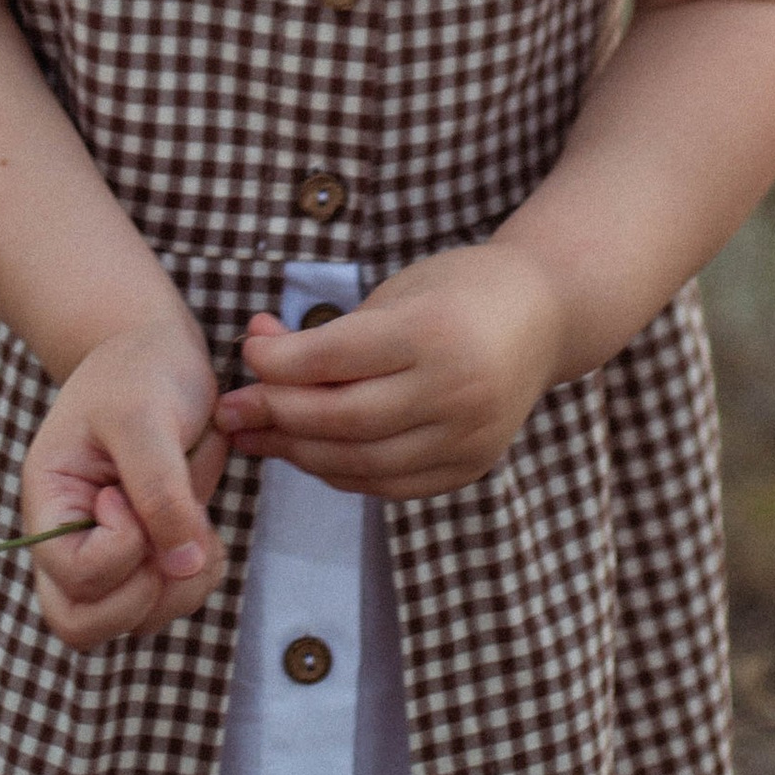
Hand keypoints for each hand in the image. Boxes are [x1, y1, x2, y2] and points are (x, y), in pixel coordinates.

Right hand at [23, 316, 229, 649]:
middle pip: (80, 624)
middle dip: (142, 594)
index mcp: (48, 500)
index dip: (120, 549)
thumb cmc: (139, 370)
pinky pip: (165, 603)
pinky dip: (195, 580)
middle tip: (170, 536)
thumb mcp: (145, 415)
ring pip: (130, 623)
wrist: (157, 350)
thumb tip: (182, 565)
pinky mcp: (142, 556)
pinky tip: (204, 531)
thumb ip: (160, 488)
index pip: (72, 575)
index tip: (130, 492)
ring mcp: (105, 554)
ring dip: (177, 589)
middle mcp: (67, 539)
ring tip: (196, 526)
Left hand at [214, 245, 564, 497]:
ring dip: (298, 451)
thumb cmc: (459, 289)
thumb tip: (260, 351)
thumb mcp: (400, 291)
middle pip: (344, 418)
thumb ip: (335, 329)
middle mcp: (455, 391)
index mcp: (434, 332)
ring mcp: (467, 438)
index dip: (279, 361)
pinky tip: (309, 452)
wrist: (543, 315)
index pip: (337, 357)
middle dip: (277, 414)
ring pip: (361, 462)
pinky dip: (341, 472)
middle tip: (230, 410)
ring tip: (257, 435)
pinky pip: (389, 484)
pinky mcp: (469, 467)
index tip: (246, 352)